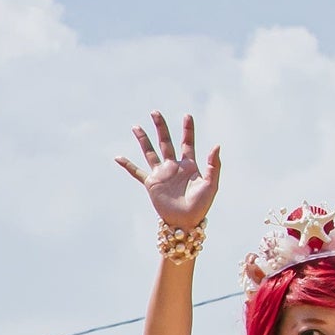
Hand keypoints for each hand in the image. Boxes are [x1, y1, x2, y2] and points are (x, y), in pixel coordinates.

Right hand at [117, 109, 223, 230]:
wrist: (185, 222)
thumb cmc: (201, 205)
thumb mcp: (211, 184)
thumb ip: (213, 165)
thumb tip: (216, 145)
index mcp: (189, 164)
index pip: (187, 142)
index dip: (187, 129)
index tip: (187, 115)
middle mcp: (173, 166)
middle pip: (166, 142)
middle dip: (161, 127)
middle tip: (155, 112)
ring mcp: (161, 174)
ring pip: (150, 152)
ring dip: (143, 140)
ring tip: (136, 127)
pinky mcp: (151, 184)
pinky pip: (137, 173)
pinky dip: (128, 165)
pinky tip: (118, 158)